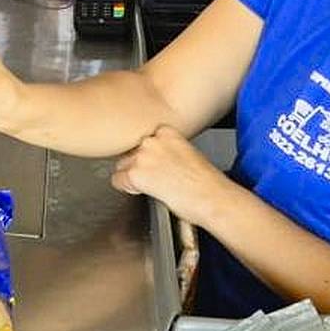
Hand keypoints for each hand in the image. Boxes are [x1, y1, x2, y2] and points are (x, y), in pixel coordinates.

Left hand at [109, 126, 235, 227]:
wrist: (213, 198)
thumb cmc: (206, 183)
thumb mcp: (187, 154)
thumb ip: (166, 150)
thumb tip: (154, 158)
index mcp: (166, 132)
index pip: (141, 140)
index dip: (146, 156)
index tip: (156, 165)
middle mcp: (152, 140)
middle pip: (129, 152)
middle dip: (137, 166)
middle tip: (156, 179)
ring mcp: (142, 156)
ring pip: (121, 166)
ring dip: (132, 177)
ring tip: (155, 187)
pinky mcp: (135, 174)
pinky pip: (117, 181)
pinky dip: (127, 189)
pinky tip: (146, 192)